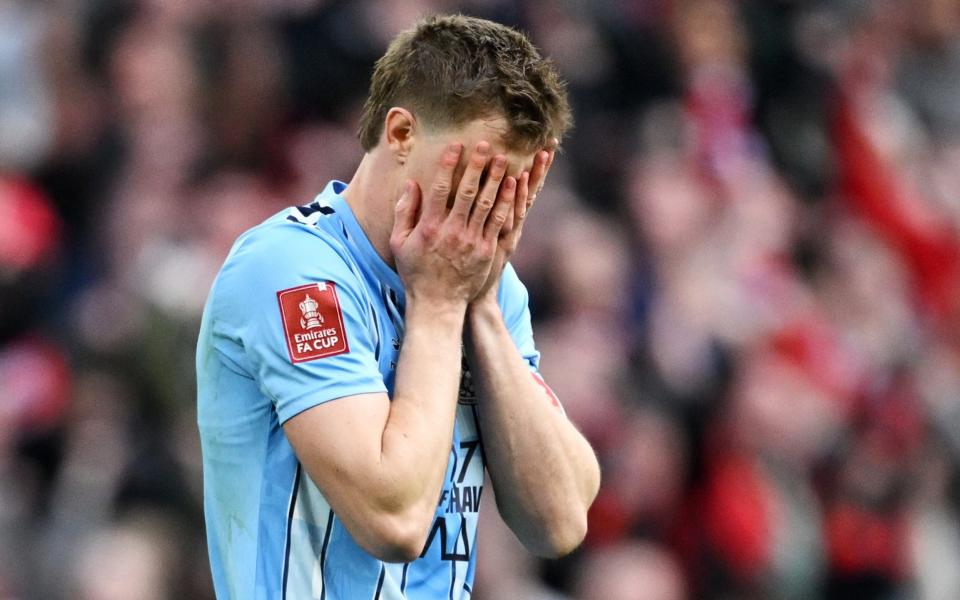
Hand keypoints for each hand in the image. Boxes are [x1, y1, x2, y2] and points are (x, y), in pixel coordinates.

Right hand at [390, 142, 516, 306]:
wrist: (438, 303)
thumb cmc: (416, 272)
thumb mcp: (399, 243)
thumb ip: (404, 211)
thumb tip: (411, 183)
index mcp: (429, 227)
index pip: (439, 189)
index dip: (448, 165)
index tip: (455, 146)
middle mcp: (451, 231)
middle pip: (466, 192)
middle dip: (476, 166)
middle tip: (485, 144)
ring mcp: (471, 241)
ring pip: (486, 204)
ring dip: (495, 179)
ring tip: (503, 159)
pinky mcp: (486, 250)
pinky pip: (498, 221)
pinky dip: (506, 201)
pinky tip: (512, 185)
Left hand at [472, 140, 556, 303]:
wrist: (474, 298)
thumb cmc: (475, 271)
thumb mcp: (486, 244)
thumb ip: (489, 222)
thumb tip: (490, 202)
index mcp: (510, 223)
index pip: (526, 191)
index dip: (536, 171)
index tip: (545, 149)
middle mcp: (513, 226)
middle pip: (529, 192)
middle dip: (540, 169)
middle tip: (550, 145)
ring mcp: (508, 234)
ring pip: (522, 202)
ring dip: (531, 178)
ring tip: (539, 156)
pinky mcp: (499, 242)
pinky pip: (508, 216)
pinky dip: (513, 199)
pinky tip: (516, 180)